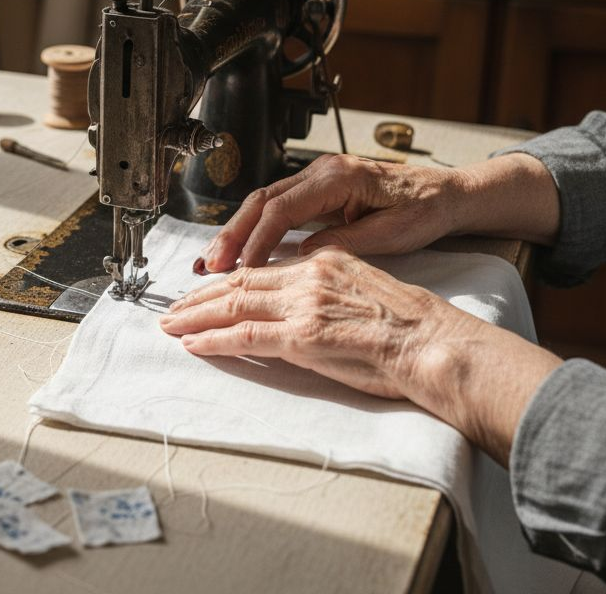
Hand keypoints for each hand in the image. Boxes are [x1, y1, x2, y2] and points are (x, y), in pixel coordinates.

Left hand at [163, 246, 461, 399]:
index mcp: (325, 261)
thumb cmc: (410, 329)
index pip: (264, 270)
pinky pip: (244, 336)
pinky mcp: (302, 337)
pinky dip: (213, 340)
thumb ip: (329, 289)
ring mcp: (303, 306)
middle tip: (174, 308)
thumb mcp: (364, 289)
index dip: (229, 281)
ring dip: (196, 316)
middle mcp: (309, 276)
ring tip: (172, 325)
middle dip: (201, 297)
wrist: (433, 344)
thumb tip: (305, 303)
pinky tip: (194, 344)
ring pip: (234, 305)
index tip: (207, 292)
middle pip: (240, 283)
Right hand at [198, 154, 471, 273]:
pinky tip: (240, 252)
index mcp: (339, 177)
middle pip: (261, 200)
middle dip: (232, 234)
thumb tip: (302, 257)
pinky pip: (276, 208)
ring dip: (237, 232)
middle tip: (210, 266)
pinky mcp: (317, 191)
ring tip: (214, 263)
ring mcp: (316, 178)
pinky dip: (254, 229)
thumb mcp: (391, 233)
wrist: (446, 193)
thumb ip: (344, 243)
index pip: (282, 208)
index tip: (242, 268)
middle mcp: (321, 171)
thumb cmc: (425, 210)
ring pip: (262, 203)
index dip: (257, 239)